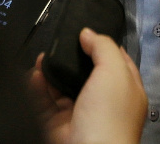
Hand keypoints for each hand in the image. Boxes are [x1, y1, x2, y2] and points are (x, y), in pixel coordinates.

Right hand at [28, 29, 146, 143]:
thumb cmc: (110, 123)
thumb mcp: (114, 72)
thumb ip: (103, 47)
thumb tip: (89, 33)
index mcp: (126, 90)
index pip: (116, 60)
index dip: (101, 44)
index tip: (86, 32)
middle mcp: (105, 104)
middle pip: (85, 73)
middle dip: (70, 58)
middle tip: (57, 46)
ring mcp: (81, 116)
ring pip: (63, 88)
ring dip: (50, 72)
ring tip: (41, 59)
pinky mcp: (60, 127)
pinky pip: (45, 104)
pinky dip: (37, 90)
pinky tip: (34, 77)